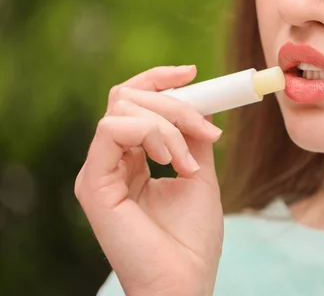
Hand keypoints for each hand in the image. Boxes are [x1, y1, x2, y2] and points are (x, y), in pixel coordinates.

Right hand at [75, 65, 223, 295]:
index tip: (193, 72)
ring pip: (122, 108)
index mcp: (131, 159)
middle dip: (175, 103)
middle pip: (128, 97)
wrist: (185, 280)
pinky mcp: (92, 183)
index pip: (133, 102)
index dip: (159, 80)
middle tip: (207, 129)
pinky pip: (113, 130)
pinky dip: (151, 135)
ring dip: (168, 123)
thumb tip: (200, 102)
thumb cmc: (191, 238)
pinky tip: (173, 161)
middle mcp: (109, 161)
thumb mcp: (199, 174)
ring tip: (190, 159)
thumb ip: (193, 138)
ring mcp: (98, 171)